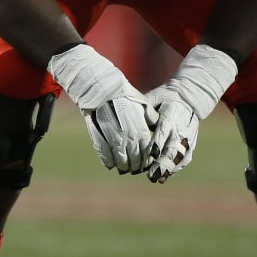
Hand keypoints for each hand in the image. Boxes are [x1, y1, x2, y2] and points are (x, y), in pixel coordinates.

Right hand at [48, 44, 156, 173]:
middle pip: (135, 157)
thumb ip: (149, 115)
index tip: (146, 162)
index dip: (147, 158)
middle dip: (136, 165)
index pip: (147, 150)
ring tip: (124, 168)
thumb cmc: (120, 93)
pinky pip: (105, 154)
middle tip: (135, 169)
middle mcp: (128, 135)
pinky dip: (108, 161)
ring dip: (123, 166)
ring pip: (121, 158)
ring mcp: (113, 137)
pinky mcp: (99, 136)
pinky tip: (110, 165)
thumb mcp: (140, 102)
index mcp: (140, 128)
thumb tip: (157, 123)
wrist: (99, 87)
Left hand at [143, 44, 237, 182]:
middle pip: (172, 148)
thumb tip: (128, 112)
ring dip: (168, 168)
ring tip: (156, 178)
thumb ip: (143, 107)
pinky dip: (175, 168)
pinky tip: (164, 177)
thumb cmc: (164, 98)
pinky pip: (185, 158)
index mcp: (170, 115)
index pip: (164, 130)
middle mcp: (181, 128)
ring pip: (179, 156)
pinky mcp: (191, 143)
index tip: (151, 153)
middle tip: (151, 174)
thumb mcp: (154, 98)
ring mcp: (187, 137)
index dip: (158, 142)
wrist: (188, 97)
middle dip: (162, 162)